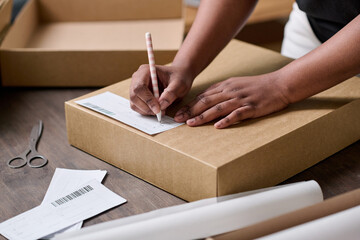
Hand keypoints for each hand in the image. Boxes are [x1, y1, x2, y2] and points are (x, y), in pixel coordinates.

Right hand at [130, 65, 193, 114]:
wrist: (178, 77)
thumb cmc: (179, 77)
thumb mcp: (179, 84)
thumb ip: (171, 93)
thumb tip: (161, 105)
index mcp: (145, 71)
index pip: (140, 87)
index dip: (147, 100)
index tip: (158, 109)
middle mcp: (137, 78)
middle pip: (134, 96)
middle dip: (146, 107)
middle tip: (160, 113)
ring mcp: (136, 87)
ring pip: (134, 104)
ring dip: (146, 111)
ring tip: (161, 111)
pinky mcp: (138, 96)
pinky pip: (138, 107)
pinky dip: (146, 111)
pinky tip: (157, 109)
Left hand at [174, 73, 289, 127]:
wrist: (279, 84)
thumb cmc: (257, 86)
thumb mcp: (236, 84)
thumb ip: (221, 91)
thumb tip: (205, 100)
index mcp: (225, 86)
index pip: (203, 96)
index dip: (189, 105)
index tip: (178, 112)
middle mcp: (230, 91)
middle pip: (206, 101)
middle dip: (190, 111)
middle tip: (177, 119)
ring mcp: (240, 99)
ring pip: (217, 108)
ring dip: (203, 116)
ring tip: (191, 124)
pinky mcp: (251, 107)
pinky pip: (237, 114)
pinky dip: (227, 120)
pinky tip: (217, 126)